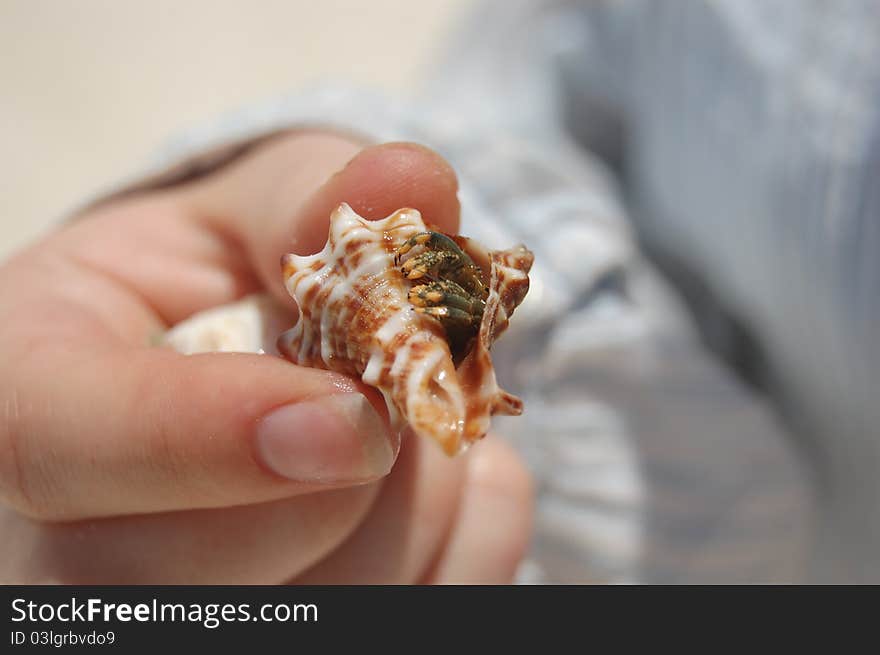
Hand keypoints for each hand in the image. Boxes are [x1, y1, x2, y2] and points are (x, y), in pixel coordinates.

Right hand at [0, 132, 531, 582]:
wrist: (238, 366)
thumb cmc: (226, 281)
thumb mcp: (253, 211)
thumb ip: (316, 200)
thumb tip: (411, 182)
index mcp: (26, 393)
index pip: (62, 449)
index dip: (208, 438)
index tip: (350, 413)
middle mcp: (66, 543)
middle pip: (201, 574)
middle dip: (347, 478)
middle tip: (384, 393)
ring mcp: (168, 617)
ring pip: (334, 603)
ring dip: (420, 495)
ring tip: (386, 424)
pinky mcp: (274, 636)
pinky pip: (422, 609)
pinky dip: (466, 535)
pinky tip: (412, 486)